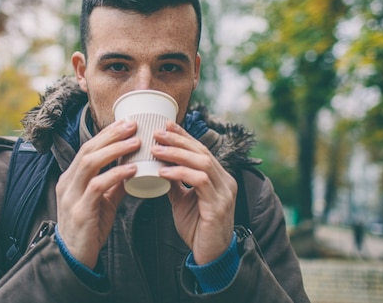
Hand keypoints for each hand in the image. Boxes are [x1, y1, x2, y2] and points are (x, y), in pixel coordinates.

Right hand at [55, 119, 138, 267]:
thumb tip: (132, 167)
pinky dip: (115, 175)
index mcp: (71, 178)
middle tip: (133, 125)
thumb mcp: (102, 202)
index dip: (107, 133)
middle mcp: (67, 183)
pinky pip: (97, 187)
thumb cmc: (88, 229)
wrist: (74, 258)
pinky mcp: (80, 211)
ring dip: (114, 150)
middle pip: (88, 150)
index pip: (88, 147)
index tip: (126, 122)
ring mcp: (71, 196)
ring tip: (136, 142)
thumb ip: (114, 184)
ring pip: (90, 163)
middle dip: (111, 135)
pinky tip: (132, 169)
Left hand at [153, 121, 237, 264]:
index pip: (201, 150)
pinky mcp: (218, 206)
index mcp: (219, 178)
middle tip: (157, 132)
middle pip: (202, 152)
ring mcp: (225, 193)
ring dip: (177, 153)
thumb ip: (175, 183)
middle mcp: (226, 181)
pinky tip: (164, 171)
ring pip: (203, 162)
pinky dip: (181, 174)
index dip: (184, 136)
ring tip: (156, 149)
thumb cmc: (198, 229)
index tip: (165, 125)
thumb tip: (159, 166)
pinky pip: (200, 182)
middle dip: (178, 140)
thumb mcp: (183, 201)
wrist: (211, 257)